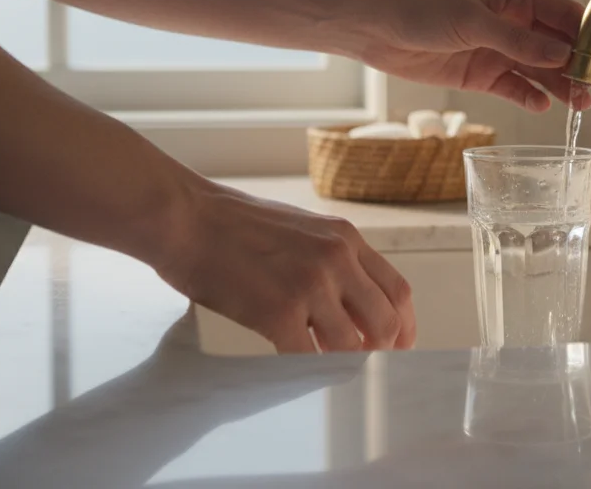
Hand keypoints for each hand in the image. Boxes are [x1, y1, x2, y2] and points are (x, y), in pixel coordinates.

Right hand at [154, 180, 415, 353]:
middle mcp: (337, 259)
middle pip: (386, 322)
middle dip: (381, 353)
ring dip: (343, 365)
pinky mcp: (278, 311)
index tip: (400, 347)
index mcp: (345, 238)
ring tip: (326, 369)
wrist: (186, 217)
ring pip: (352, 346)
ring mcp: (310, 285)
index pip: (398, 291)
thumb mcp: (300, 228)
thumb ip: (330, 259)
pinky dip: (307, 372)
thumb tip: (348, 302)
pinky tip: (296, 372)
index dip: (404, 327)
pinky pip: (308, 358)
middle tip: (364, 368)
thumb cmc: (232, 223)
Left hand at [363, 0, 590, 111]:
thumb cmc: (420, 9)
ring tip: (582, 105)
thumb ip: (517, 42)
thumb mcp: (472, 22)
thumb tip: (561, 57)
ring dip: (562, 86)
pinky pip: (515, 88)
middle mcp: (512, 21)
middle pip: (559, 45)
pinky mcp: (481, 73)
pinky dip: (530, 97)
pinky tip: (544, 107)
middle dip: (582, 65)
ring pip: (541, 70)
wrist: (376, 28)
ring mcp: (498, 48)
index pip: (567, 14)